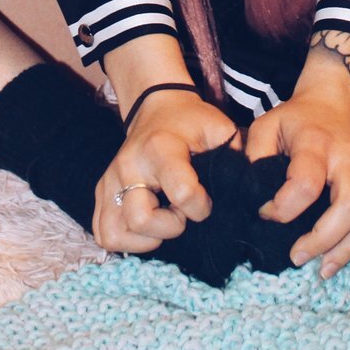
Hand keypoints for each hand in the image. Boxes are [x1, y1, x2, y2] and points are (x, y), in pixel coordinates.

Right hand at [93, 88, 242, 256]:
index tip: (207, 202)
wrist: (157, 107)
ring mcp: (110, 181)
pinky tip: (148, 229)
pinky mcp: (102, 194)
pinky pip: (104, 233)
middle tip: (182, 214)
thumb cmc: (192, 122)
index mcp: (160, 148)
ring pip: (116, 232)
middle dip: (170, 227)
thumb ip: (235, 158)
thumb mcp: (219, 128)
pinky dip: (126, 242)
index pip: (182, 193)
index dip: (202, 207)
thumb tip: (246, 195)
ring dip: (145, 239)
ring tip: (164, 221)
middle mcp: (129, 165)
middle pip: (141, 219)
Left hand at [242, 68, 349, 278]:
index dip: (283, 209)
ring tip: (326, 266)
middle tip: (298, 257)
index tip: (266, 215)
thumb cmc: (299, 118)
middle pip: (349, 207)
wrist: (342, 96)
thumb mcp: (267, 125)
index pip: (305, 184)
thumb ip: (254, 158)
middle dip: (323, 241)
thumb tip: (251, 198)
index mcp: (316, 143)